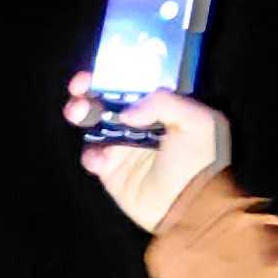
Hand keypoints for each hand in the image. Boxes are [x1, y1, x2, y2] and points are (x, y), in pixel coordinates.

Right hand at [61, 72, 232, 232]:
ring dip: (82, 112)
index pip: (136, 83)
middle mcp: (143, 124)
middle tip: (79, 86)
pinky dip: (90, 153)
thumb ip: (163, 102)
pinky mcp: (111, 171)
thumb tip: (126, 113)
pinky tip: (100, 157)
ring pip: (94, 122)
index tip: (100, 69)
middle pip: (109, 98)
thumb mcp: (198, 121)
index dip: (117, 73)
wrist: (189, 208)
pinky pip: (91, 155)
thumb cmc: (199, 161)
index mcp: (165, 108)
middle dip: (91, 89)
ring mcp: (124, 147)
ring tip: (78, 111)